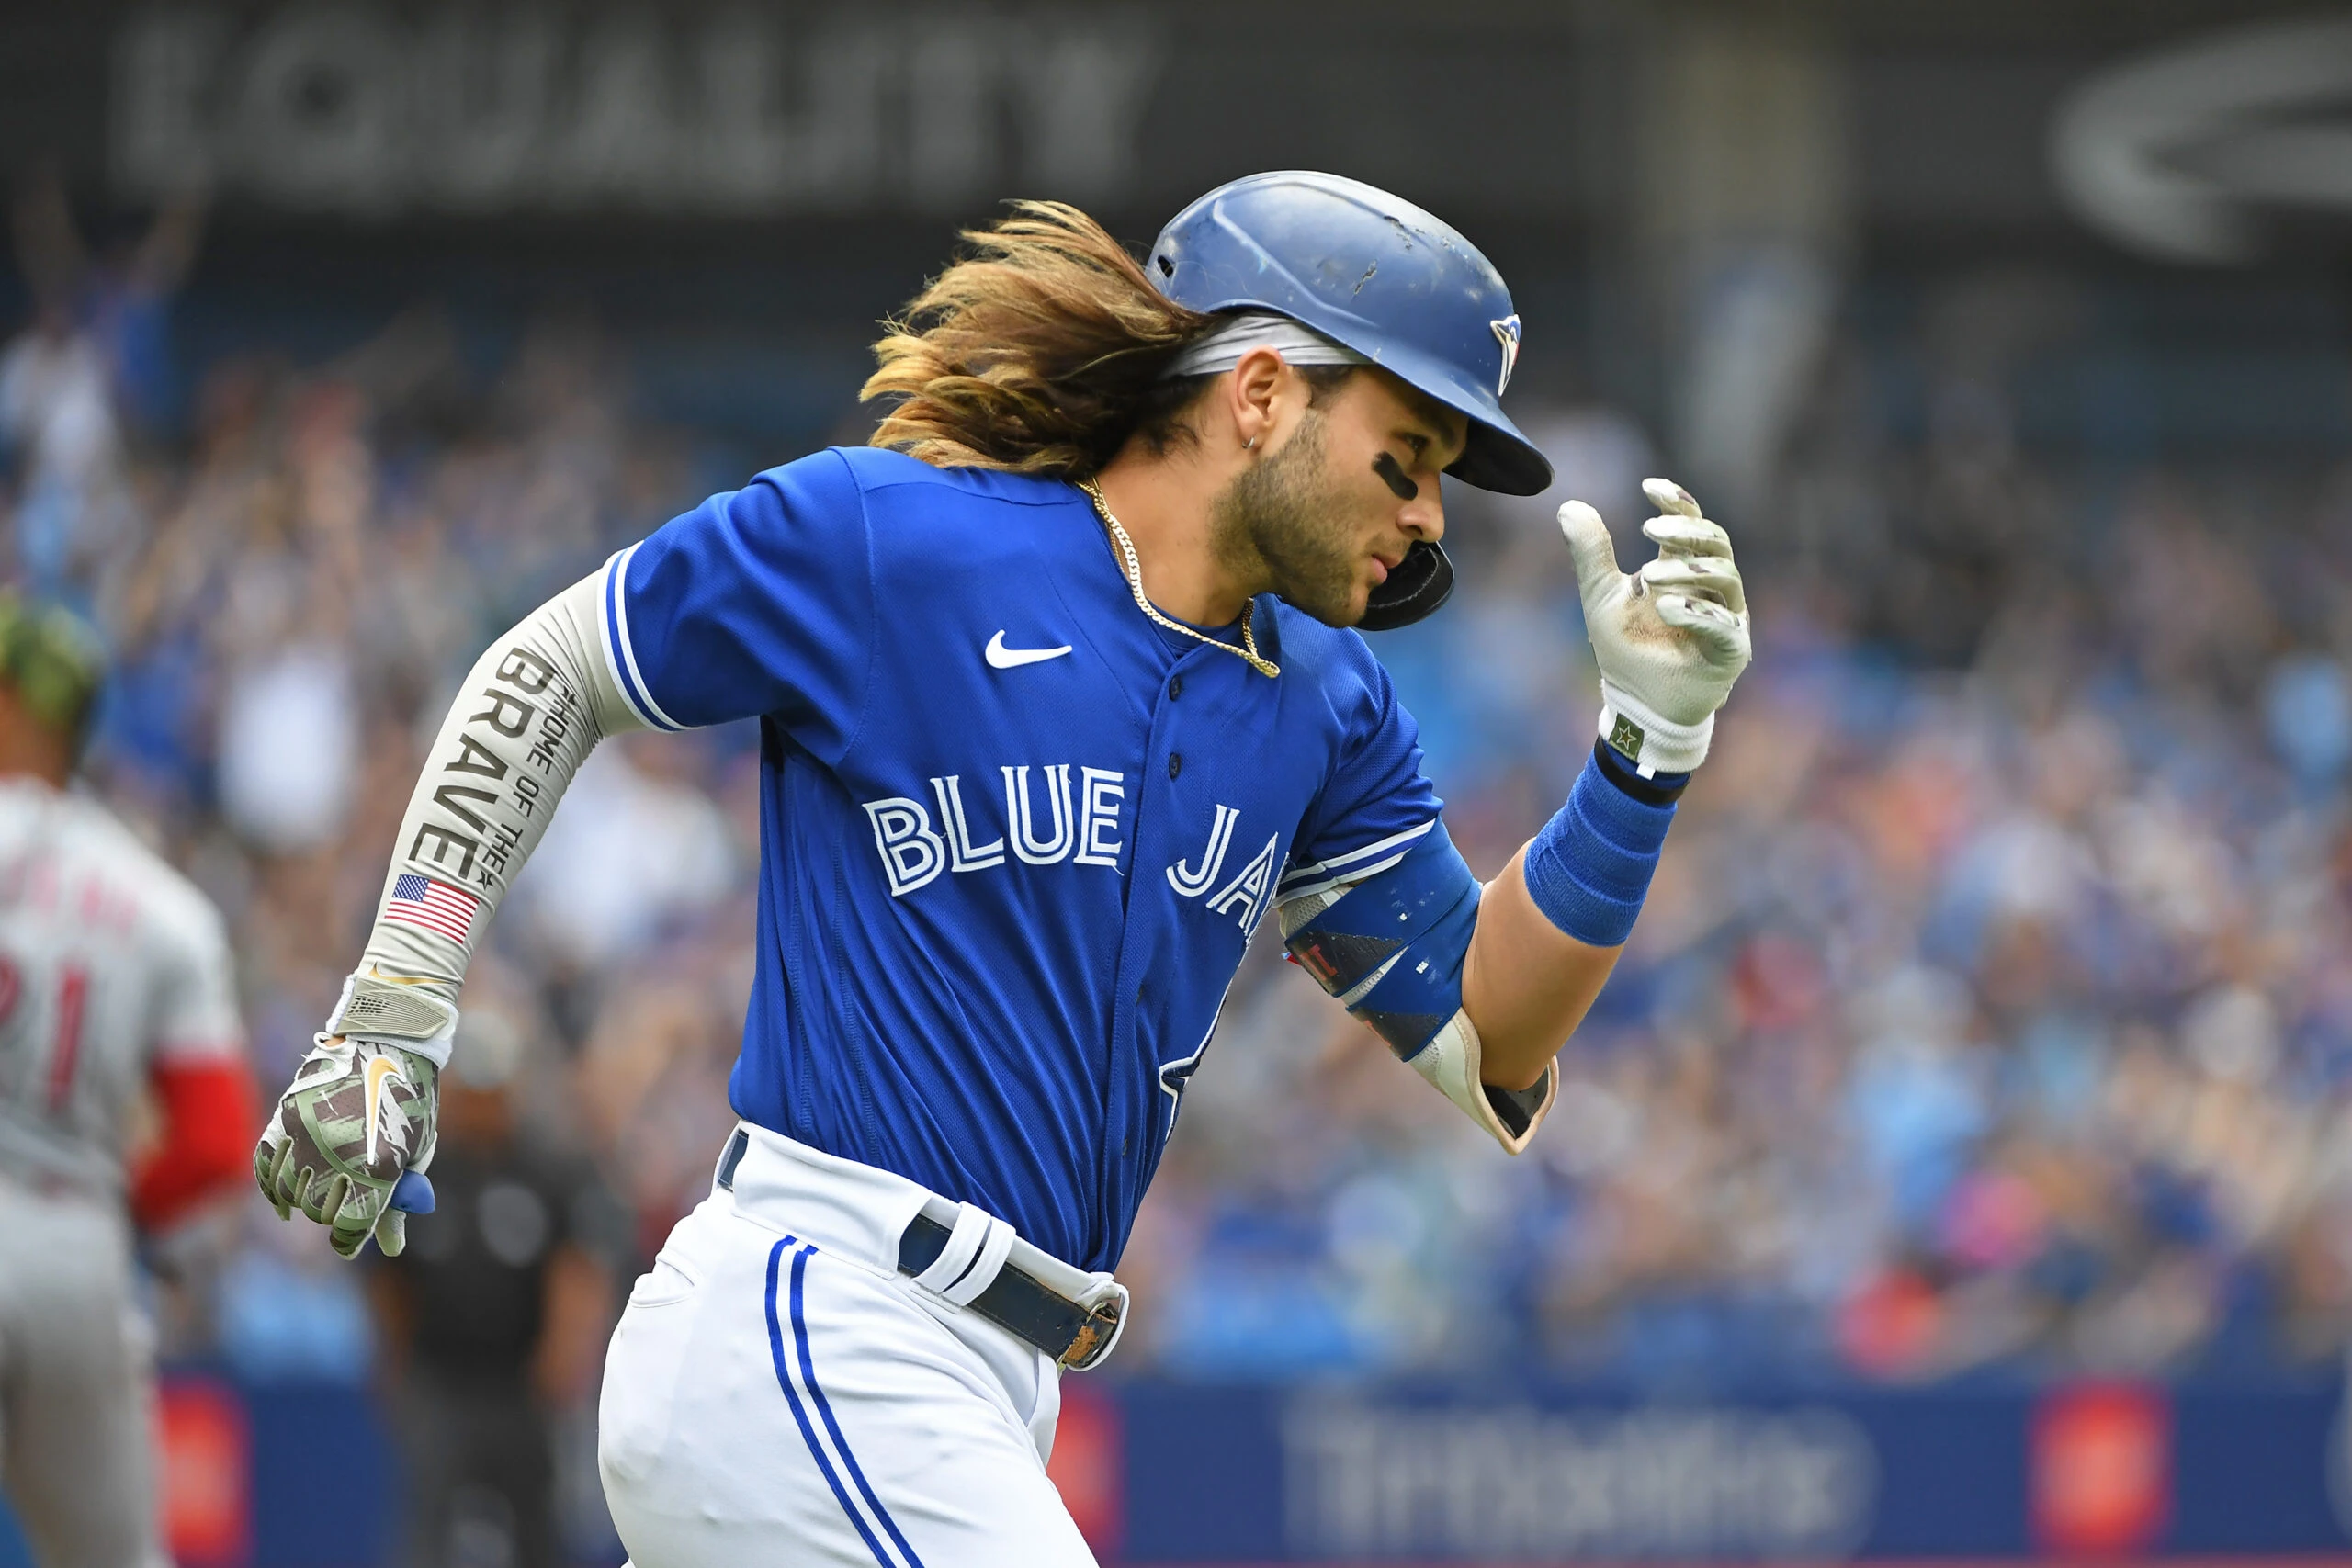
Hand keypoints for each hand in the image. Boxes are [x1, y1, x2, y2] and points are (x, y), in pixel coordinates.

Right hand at [255, 975, 455, 1258]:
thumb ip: (397, 1201)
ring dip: (304, 1200)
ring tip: (320, 1191)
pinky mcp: (286, 1115)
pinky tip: (283, 1202)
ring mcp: (308, 1133)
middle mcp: (339, 1152)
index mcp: (380, 1165)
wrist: (390, 1040)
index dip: (350, 1239)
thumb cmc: (409, 1101)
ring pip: (290, 1192)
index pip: (352, 1224)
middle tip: (343, 1204)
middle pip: (319, 1211)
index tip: (349, 1242)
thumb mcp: (415, 1151)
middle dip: (332, 1214)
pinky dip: (272, 1188)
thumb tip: (390, 1249)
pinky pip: (265, 1165)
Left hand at [1557, 478, 1750, 772]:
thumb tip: (1568, 505)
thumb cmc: (1626, 649)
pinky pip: (1725, 624)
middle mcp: (1710, 587)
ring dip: (1687, 570)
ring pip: (1724, 576)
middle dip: (1685, 531)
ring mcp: (1726, 616)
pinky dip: (1698, 612)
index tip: (1649, 487)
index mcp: (1683, 569)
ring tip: (1648, 576)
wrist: (1638, 705)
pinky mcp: (1732, 649)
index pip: (1692, 522)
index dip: (1676, 501)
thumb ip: (1591, 554)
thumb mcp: (1601, 596)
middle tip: (1649, 529)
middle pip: (1715, 541)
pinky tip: (1667, 607)